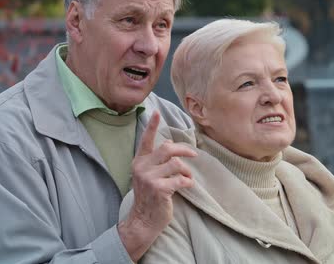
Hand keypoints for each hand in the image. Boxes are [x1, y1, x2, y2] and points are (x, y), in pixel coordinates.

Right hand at [118, 111, 196, 260]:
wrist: (143, 220)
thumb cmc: (150, 196)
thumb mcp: (149, 175)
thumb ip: (157, 160)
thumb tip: (170, 142)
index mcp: (139, 162)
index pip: (146, 140)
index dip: (152, 126)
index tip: (156, 112)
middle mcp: (142, 167)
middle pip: (167, 148)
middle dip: (184, 150)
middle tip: (194, 154)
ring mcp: (149, 178)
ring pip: (176, 164)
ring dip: (187, 170)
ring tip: (188, 177)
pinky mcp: (159, 189)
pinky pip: (181, 179)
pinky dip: (188, 182)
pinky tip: (187, 186)